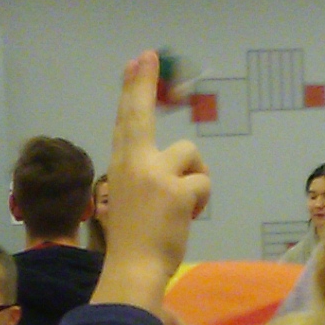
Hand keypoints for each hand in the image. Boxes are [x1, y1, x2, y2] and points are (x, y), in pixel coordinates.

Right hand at [97, 52, 208, 309]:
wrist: (133, 269)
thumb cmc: (132, 240)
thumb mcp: (128, 199)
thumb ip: (144, 176)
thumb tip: (175, 167)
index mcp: (121, 165)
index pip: (126, 119)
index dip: (133, 89)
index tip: (138, 61)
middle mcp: (135, 163)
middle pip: (141, 114)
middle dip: (143, 83)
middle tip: (147, 55)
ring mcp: (156, 175)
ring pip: (190, 155)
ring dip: (194, 177)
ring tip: (181, 205)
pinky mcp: (177, 191)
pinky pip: (202, 182)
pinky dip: (200, 200)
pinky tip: (186, 217)